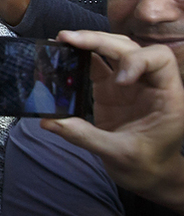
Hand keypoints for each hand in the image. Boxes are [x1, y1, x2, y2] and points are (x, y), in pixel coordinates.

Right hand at [42, 31, 183, 211]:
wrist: (147, 175)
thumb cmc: (145, 166)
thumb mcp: (119, 154)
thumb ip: (85, 136)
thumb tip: (49, 121)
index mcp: (167, 97)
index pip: (159, 60)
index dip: (138, 61)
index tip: (119, 81)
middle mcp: (149, 84)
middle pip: (130, 47)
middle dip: (100, 40)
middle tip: (70, 39)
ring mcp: (129, 84)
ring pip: (114, 48)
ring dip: (90, 41)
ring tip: (64, 39)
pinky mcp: (111, 88)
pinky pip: (96, 63)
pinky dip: (80, 55)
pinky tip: (63, 52)